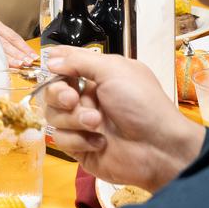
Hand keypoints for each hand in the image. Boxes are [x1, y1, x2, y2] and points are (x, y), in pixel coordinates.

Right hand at [0, 17, 39, 67]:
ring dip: (11, 59)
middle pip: (6, 43)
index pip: (12, 36)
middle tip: (28, 61)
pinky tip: (7, 67)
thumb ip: (7, 41)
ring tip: (20, 64)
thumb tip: (25, 54)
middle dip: (19, 54)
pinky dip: (0, 62)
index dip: (24, 47)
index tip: (32, 55)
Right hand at [43, 46, 204, 191]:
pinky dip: (78, 140)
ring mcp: (83, 124)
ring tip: (96, 123)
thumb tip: (51, 59)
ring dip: (74, 119)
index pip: (66, 65)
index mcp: (98, 76)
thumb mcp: (113, 70)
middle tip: (72, 99)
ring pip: (53, 116)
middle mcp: (88, 97)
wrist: (157, 147)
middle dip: (59, 94)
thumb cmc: (141, 103)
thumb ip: (79, 61)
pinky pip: (61, 140)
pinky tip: (99, 143)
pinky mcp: (80, 148)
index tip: (52, 67)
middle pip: (52, 92)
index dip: (55, 65)